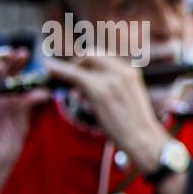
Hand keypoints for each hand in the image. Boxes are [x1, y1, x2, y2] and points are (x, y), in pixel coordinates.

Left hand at [42, 53, 168, 173]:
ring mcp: (111, 79)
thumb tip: (88, 85)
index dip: (87, 61)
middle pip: (92, 53)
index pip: (104, 56)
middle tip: (69, 75)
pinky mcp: (99, 90)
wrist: (143, 139)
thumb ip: (114, 86)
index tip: (79, 68)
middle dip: (77, 62)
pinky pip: (74, 74)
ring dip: (67, 68)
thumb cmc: (135, 125)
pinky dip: (59, 70)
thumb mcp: (129, 98)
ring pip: (81, 62)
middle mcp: (122, 71)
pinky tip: (49, 70)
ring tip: (62, 81)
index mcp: (131, 72)